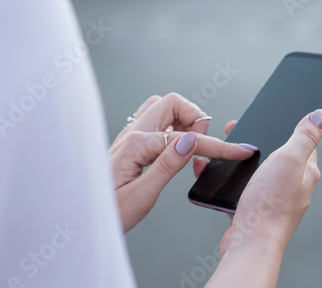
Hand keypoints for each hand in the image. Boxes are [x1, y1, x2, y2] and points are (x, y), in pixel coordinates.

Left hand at [109, 93, 256, 232]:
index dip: (216, 145)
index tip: (238, 151)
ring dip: (182, 119)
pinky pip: (155, 120)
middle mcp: (132, 133)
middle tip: (202, 144)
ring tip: (189, 145)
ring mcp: (129, 135)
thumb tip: (190, 140)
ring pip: (162, 107)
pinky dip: (172, 126)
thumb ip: (167, 165)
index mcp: (136, 145)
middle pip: (172, 102)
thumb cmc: (110, 212)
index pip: (186, 137)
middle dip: (195, 117)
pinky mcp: (131, 142)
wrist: (83, 218)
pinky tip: (174, 148)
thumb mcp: (143, 195)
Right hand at [204, 109, 321, 287]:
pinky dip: (232, 179)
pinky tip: (221, 175)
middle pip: (278, 156)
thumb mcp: (289, 160)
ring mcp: (273, 199)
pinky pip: (244, 188)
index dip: (289, 127)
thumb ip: (304, 137)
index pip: (303, 143)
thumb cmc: (270, 205)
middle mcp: (292, 186)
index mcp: (305, 172)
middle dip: (260, 142)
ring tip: (228, 150)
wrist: (249, 243)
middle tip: (242, 131)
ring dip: (244, 160)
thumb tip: (320, 115)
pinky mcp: (255, 209)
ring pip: (259, 172)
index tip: (275, 117)